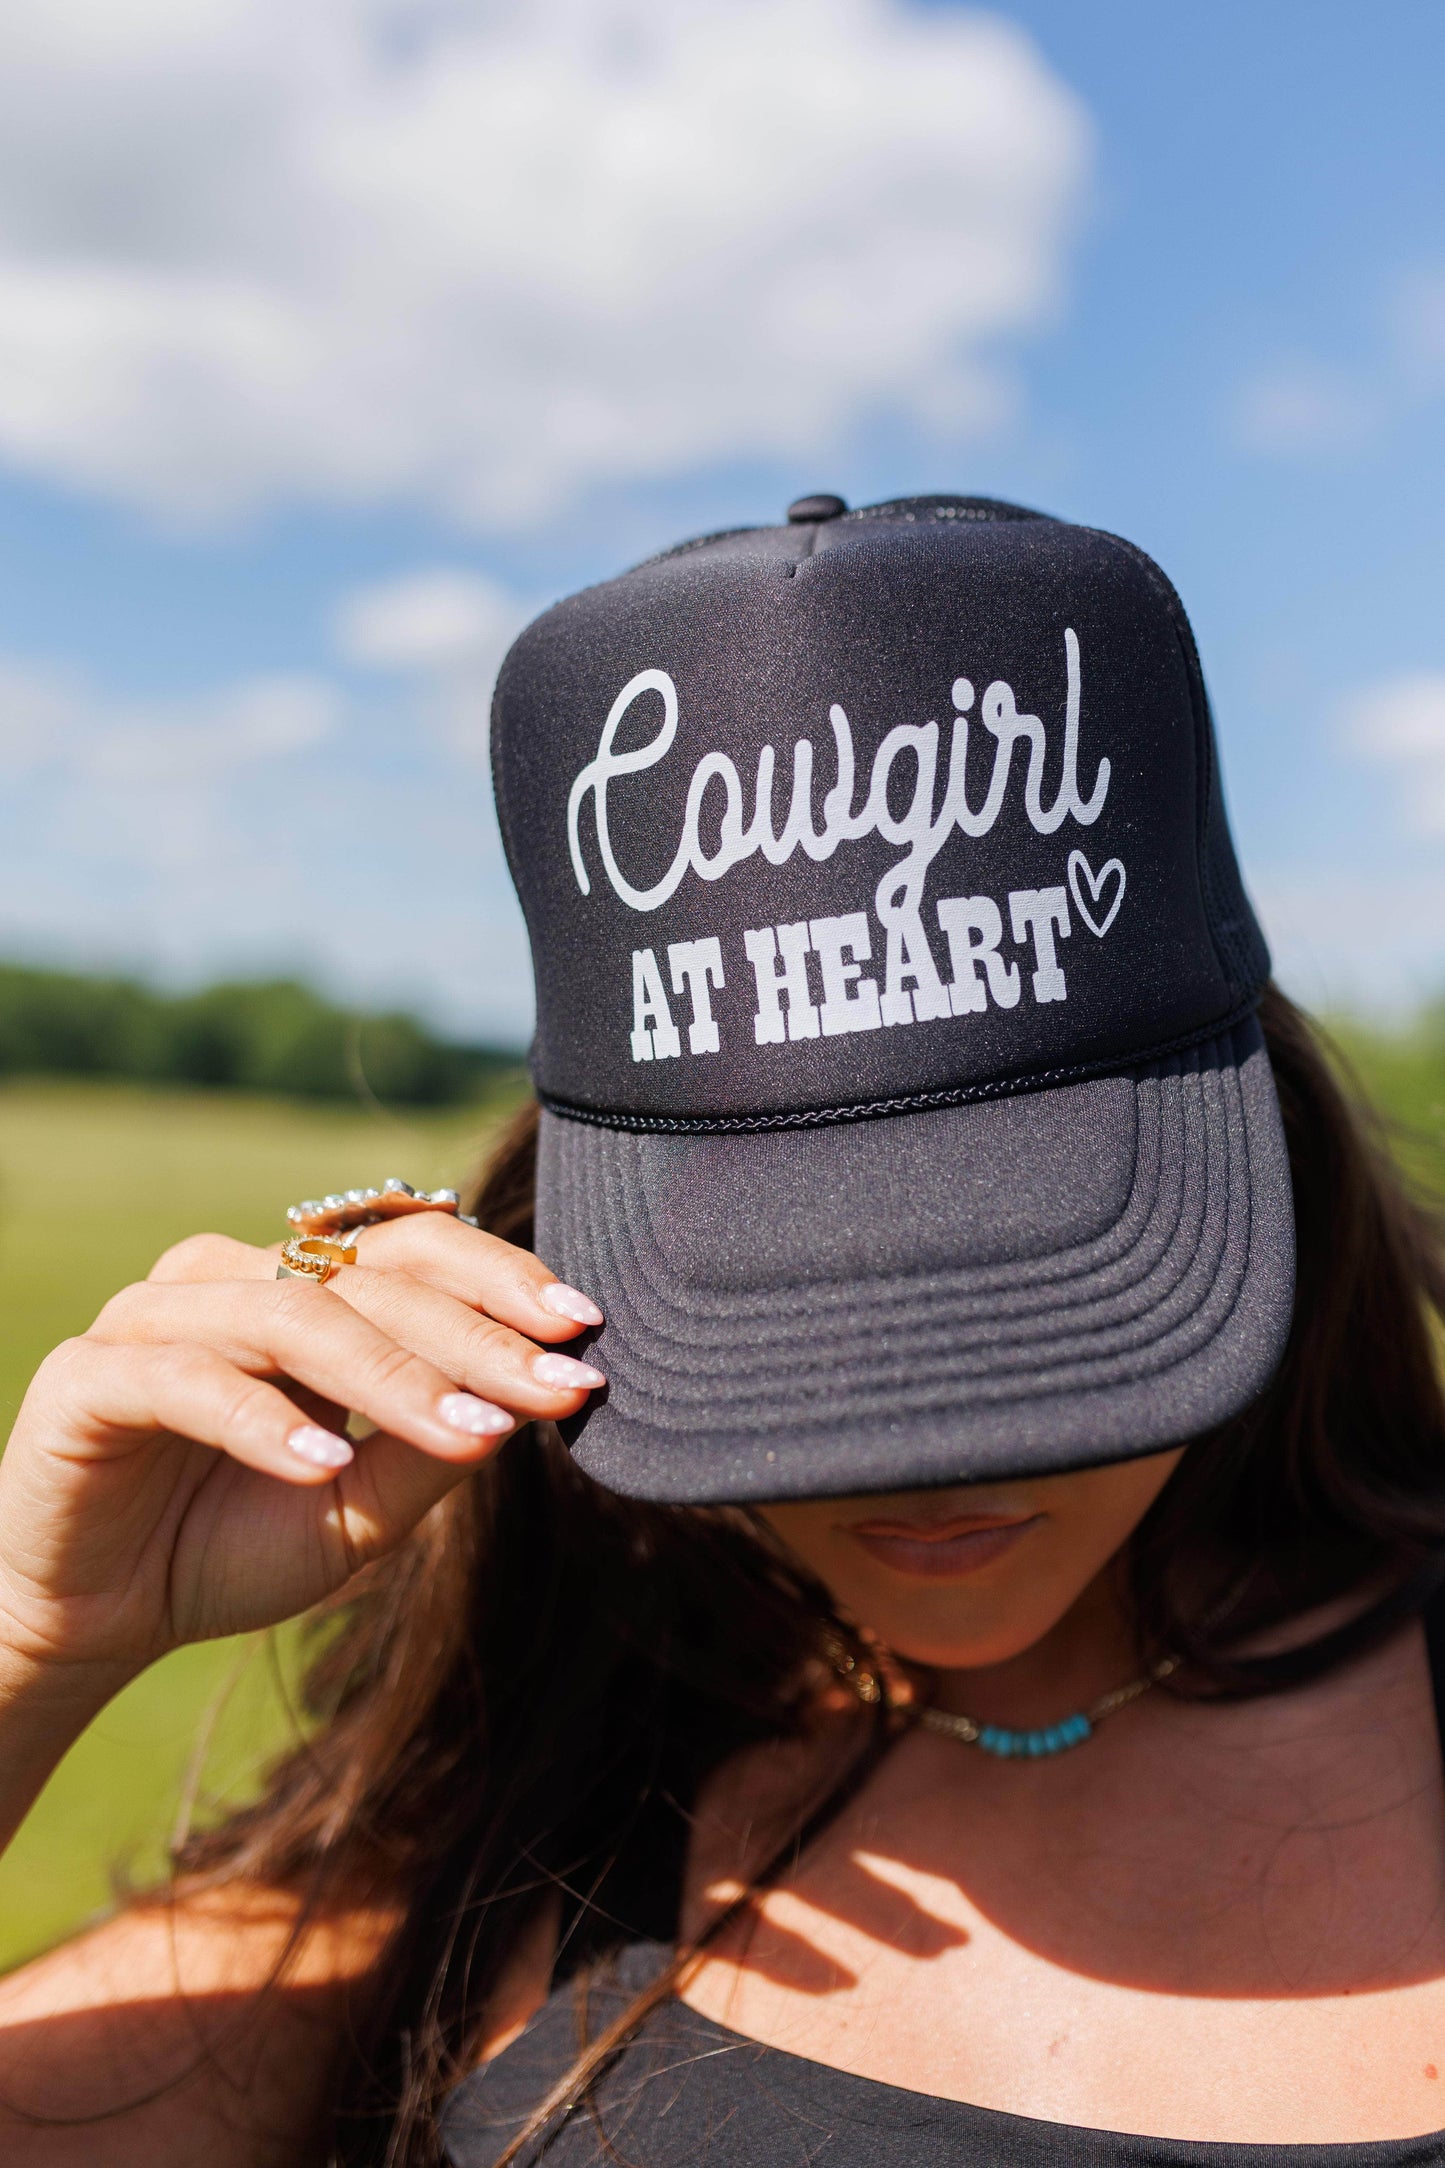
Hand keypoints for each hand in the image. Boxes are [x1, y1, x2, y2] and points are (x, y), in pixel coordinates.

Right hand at [0, 1215, 605, 1692]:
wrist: (92, 1620)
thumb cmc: (230, 1546)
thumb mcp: (357, 1513)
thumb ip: (430, 1453)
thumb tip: (527, 1407)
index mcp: (301, 1293)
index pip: (414, 1255)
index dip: (500, 1283)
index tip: (586, 1334)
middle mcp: (232, 1282)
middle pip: (369, 1282)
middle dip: (474, 1339)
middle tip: (553, 1387)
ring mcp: (156, 1319)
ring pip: (292, 1319)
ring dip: (390, 1378)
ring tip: (467, 1432)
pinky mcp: (89, 1377)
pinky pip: (186, 1381)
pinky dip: (261, 1420)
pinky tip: (324, 1465)